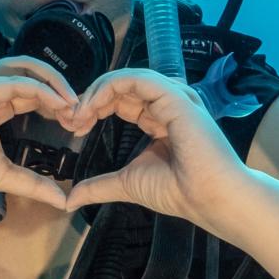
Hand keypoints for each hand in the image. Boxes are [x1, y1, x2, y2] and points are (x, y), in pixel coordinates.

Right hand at [0, 59, 77, 210]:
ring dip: (52, 83)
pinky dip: (36, 89)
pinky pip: (8, 83)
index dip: (57, 102)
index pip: (31, 90)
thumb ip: (32, 183)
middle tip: (82, 111)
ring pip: (21, 69)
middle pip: (31, 72)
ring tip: (73, 103)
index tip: (78, 123)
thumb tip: (62, 199)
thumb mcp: (1, 176)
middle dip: (60, 88)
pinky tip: (54, 102)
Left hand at [63, 71, 248, 223]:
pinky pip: (138, 79)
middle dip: (90, 99)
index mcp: (159, 120)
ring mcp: (173, 98)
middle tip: (70, 119)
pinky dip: (111, 86)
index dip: (94, 108)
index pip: (122, 100)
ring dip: (97, 91)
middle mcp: (167, 104)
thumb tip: (70, 199)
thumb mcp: (127, 184)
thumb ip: (99, 186)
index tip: (73, 128)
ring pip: (128, 78)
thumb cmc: (178, 192)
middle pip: (122, 87)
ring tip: (78, 112)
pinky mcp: (175, 97)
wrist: (208, 198)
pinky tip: (93, 105)